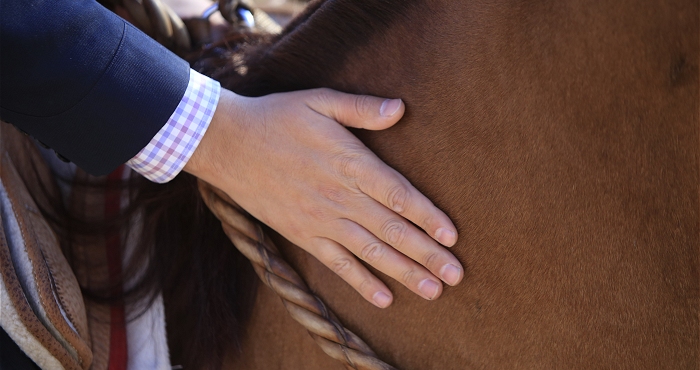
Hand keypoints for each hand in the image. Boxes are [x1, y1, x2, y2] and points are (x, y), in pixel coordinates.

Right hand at [185, 88, 462, 307]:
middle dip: (427, 254)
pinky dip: (360, 282)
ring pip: (371, 252)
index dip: (428, 216)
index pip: (399, 194)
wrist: (227, 144)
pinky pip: (336, 264)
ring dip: (404, 272)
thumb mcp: (319, 101)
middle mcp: (340, 197)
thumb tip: (400, 108)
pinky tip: (384, 298)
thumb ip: (361, 109)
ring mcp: (321, 219)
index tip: (452, 236)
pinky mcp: (302, 234)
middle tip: (456, 275)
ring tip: (432, 291)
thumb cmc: (277, 118)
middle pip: (392, 230)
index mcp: (350, 163)